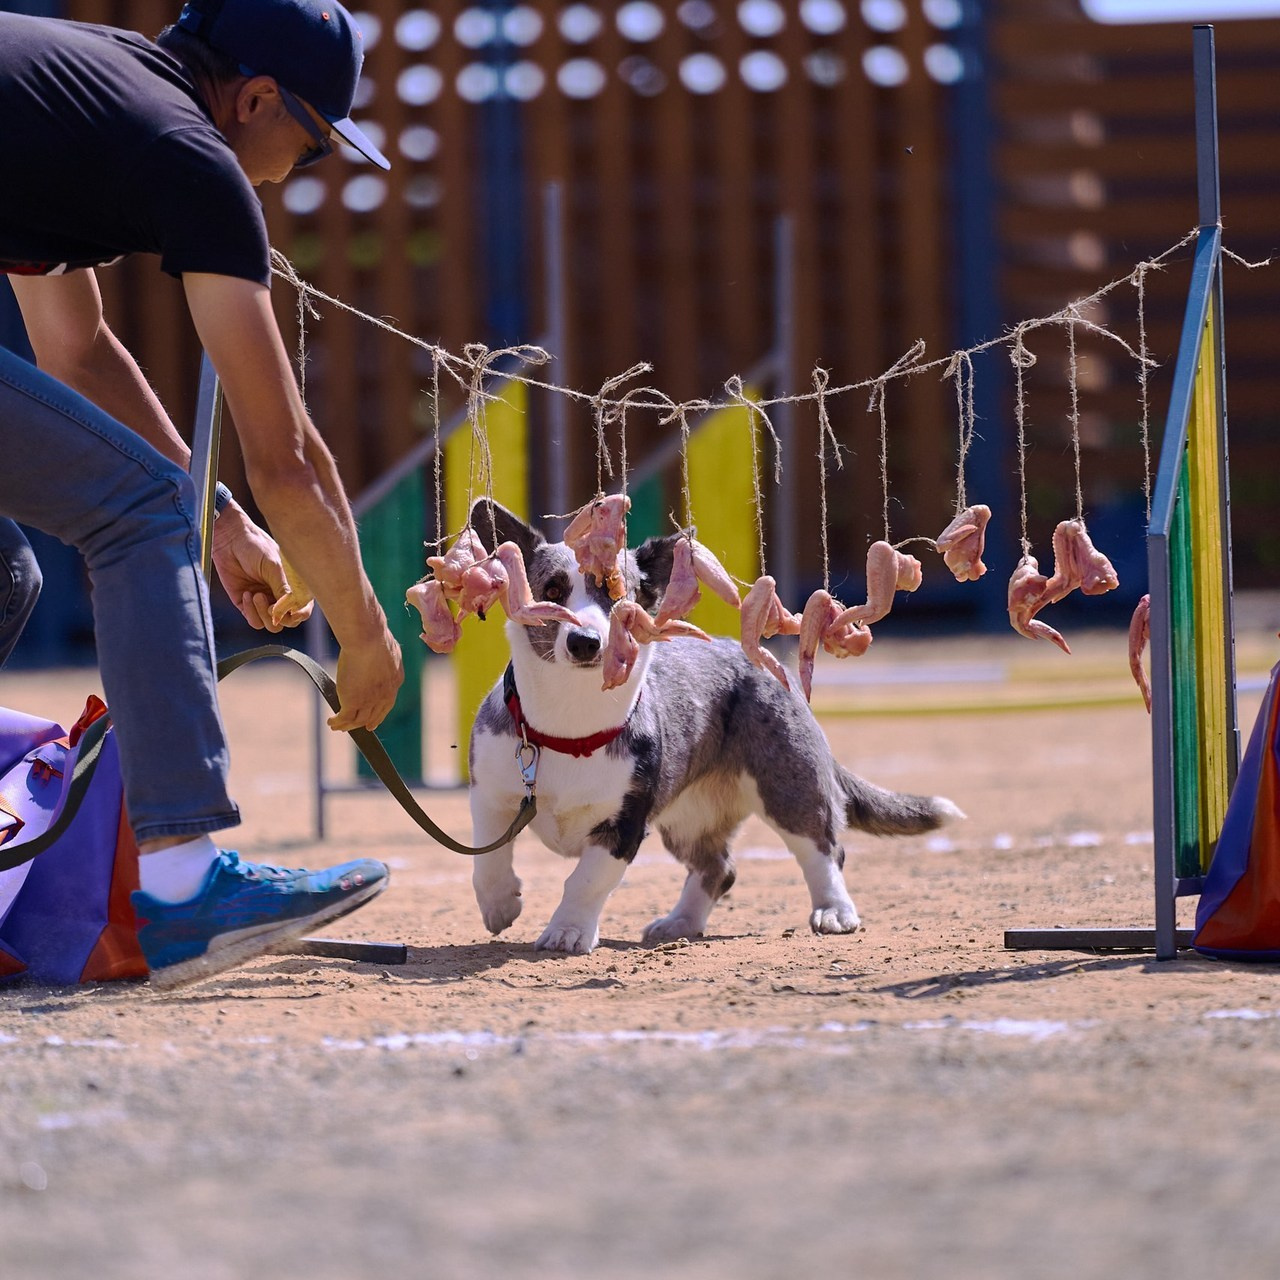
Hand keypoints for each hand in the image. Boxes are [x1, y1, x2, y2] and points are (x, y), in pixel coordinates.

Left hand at [211, 503, 314, 630]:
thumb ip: (283, 590)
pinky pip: (253, 621)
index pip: (303, 609)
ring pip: (271, 625)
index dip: (300, 614)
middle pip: (288, 621)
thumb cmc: (255, 547)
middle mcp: (280, 596)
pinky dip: (250, 611)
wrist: (229, 540)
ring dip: (263, 614)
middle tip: (271, 606)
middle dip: (280, 617)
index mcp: (293, 586)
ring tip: (256, 595)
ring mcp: (264, 601)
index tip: (291, 612)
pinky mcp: (245, 604)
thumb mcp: (274, 567)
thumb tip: (289, 612)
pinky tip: (247, 594)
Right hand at [329, 625, 403, 731]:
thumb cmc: (374, 635)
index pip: (387, 704)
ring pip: (358, 720)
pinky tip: (331, 722)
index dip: (379, 714)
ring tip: (337, 726)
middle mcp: (385, 694)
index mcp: (395, 681)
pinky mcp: (354, 702)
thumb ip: (384, 653)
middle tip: (357, 727)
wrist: (368, 640)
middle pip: (374, 715)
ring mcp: (370, 700)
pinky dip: (338, 722)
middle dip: (365, 723)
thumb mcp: (386, 646)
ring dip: (347, 725)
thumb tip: (381, 647)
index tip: (372, 722)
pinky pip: (345, 718)